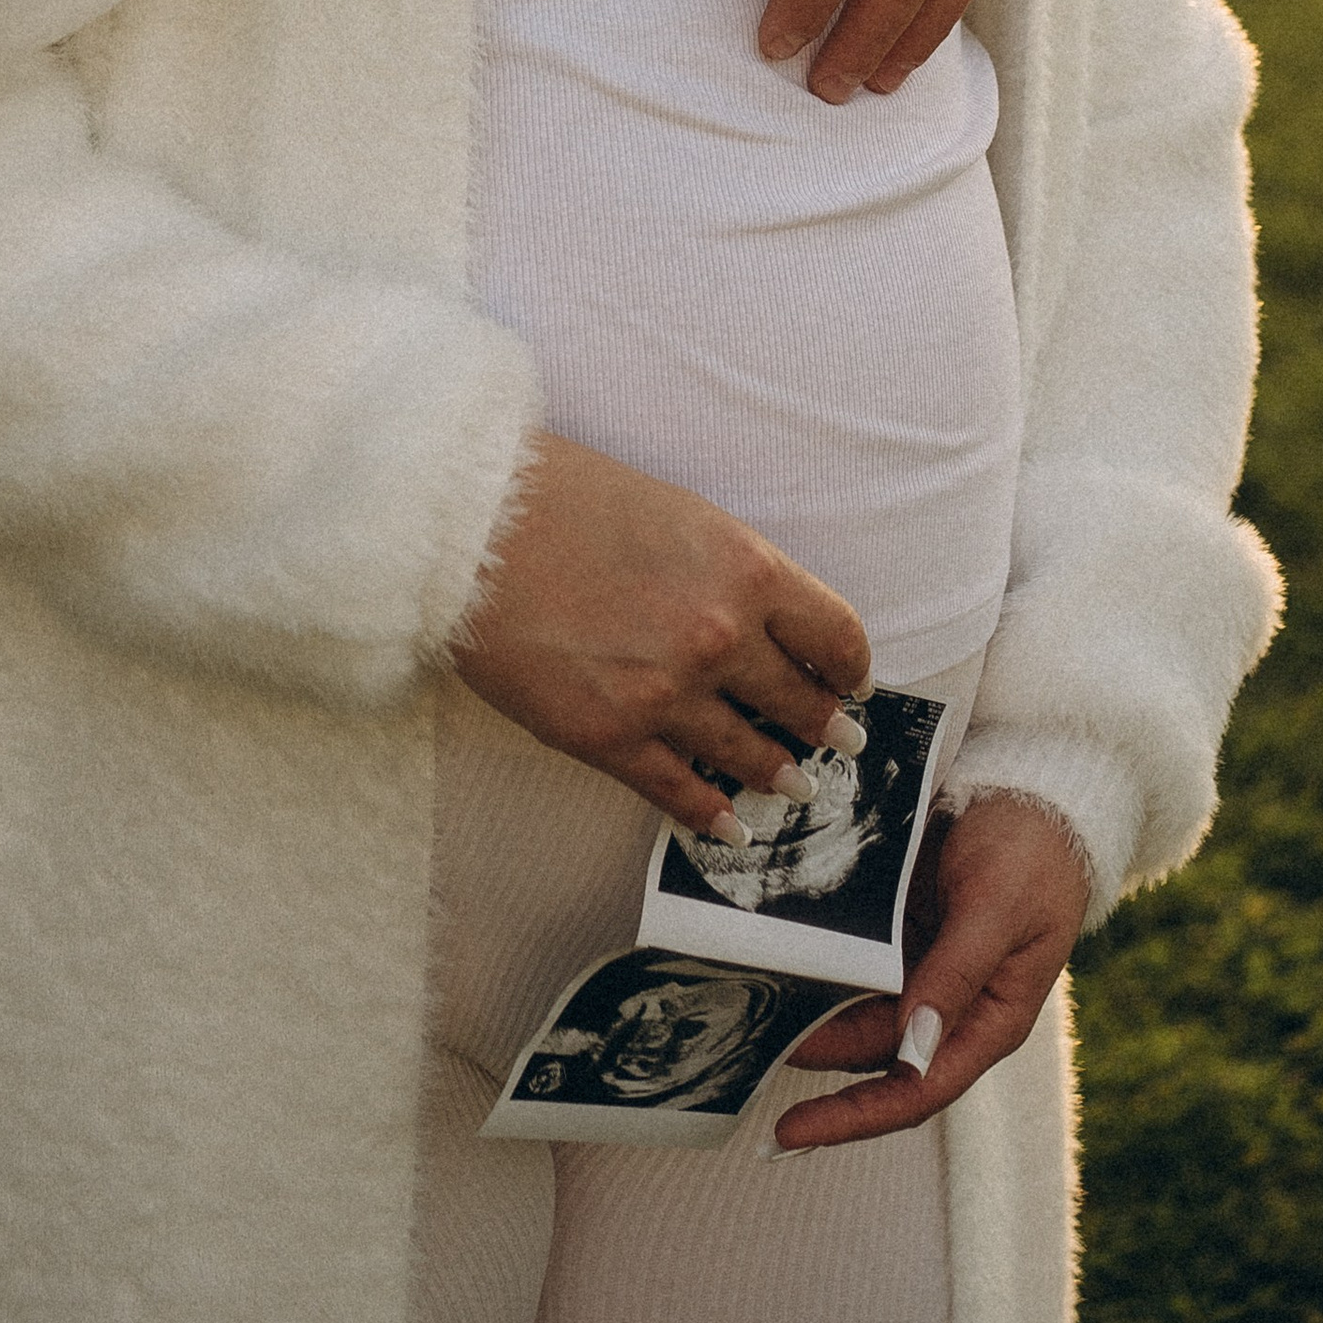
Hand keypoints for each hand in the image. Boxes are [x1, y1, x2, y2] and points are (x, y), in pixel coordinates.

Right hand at [449, 434, 868, 828]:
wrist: (473, 523)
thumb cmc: (567, 497)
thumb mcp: (676, 513)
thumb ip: (729, 572)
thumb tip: (766, 625)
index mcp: (745, 569)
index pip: (835, 637)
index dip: (849, 667)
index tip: (850, 680)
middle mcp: (719, 637)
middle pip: (801, 704)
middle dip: (824, 728)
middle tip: (838, 742)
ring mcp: (666, 695)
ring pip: (750, 756)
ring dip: (778, 775)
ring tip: (792, 785)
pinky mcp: (610, 738)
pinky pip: (682, 793)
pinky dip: (712, 814)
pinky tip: (727, 824)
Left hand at [772, 793, 1090, 1149]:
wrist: (1039, 788)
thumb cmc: (1033, 853)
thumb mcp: (996, 909)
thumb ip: (955, 975)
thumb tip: (913, 1047)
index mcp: (988, 1021)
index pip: (915, 1091)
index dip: (851, 1119)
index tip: (788, 1135)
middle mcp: (952, 1007)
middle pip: (872, 1056)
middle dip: (811, 1057)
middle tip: (739, 1051)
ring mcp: (925, 969)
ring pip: (855, 1011)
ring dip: (807, 1016)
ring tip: (739, 1012)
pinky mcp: (904, 931)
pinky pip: (854, 963)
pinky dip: (818, 967)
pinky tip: (773, 961)